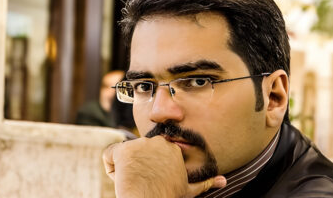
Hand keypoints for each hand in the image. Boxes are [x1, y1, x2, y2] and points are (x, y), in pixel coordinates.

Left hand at [102, 136, 225, 197]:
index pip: (151, 154)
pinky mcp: (123, 150)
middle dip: (137, 168)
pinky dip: (110, 169)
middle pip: (137, 153)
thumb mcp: (188, 190)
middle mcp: (157, 142)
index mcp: (171, 148)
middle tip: (144, 184)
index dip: (149, 170)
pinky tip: (122, 180)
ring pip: (123, 156)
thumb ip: (204, 183)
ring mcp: (140, 144)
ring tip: (135, 184)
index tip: (152, 181)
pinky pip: (108, 155)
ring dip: (125, 170)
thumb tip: (223, 181)